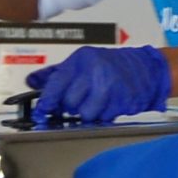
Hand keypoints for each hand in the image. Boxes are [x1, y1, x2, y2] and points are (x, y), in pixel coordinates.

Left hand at [27, 47, 170, 123]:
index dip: (47, 101)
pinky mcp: (123, 100)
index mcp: (81, 60)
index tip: (41, 112)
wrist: (145, 67)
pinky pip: (103, 118)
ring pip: (86, 114)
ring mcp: (111, 86)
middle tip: (77, 102)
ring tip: (94, 102)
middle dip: (71, 107)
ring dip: (88, 113)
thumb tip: (32, 81)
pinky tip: (108, 104)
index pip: (56, 83)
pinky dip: (103, 115)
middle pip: (70, 103)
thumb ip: (55, 74)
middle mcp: (95, 71)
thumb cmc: (109, 65)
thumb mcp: (81, 62)